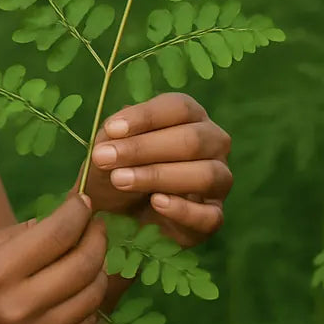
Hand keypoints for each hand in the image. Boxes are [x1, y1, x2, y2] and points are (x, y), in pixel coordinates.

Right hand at [0, 194, 107, 323]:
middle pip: (83, 266)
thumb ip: (19, 234)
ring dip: (98, 271)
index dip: (78, 212)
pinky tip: (77, 291)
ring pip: (91, 299)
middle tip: (94, 226)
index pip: (58, 233)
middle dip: (96, 238)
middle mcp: (19, 308)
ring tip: (89, 256)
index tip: (82, 201)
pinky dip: (87, 304)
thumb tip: (60, 222)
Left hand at [80, 92, 231, 247]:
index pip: (179, 107)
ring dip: (157, 176)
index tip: (111, 129)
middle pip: (192, 140)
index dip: (145, 117)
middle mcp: (213, 142)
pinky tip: (155, 203)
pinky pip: (210, 215)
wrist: (115, 209)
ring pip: (205, 175)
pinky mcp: (214, 215)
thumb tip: (115, 132)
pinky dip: (183, 210)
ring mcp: (219, 179)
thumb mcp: (108, 144)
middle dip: (143, 149)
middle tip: (105, 157)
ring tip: (119, 179)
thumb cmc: (116, 164)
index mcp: (190, 115)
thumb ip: (112, 135)